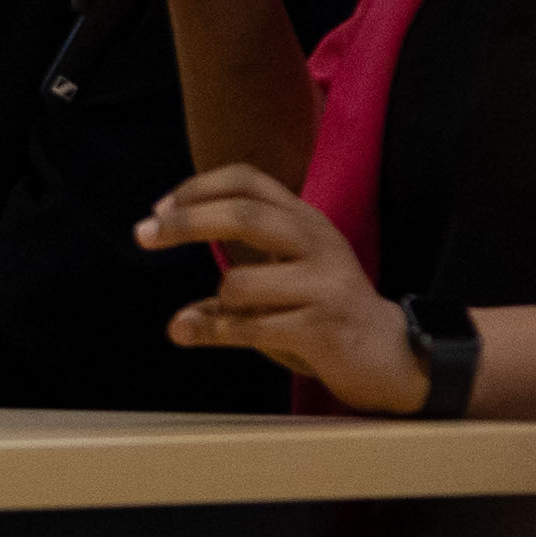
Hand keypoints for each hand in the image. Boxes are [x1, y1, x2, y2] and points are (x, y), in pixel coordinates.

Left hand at [140, 166, 423, 410]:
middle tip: (143, 234)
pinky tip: (192, 334)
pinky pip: (249, 327)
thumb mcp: (288, 285)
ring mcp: (322, 284)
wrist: (392, 356)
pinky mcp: (321, 325)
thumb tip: (178, 322)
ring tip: (226, 319)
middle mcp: (316, 241)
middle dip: (187, 222)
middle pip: (243, 213)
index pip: (249, 180)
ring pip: (239, 283)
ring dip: (217, 304)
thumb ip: (239, 289)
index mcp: (306, 220)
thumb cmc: (329, 314)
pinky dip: (214, 331)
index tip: (160, 209)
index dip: (200, 187)